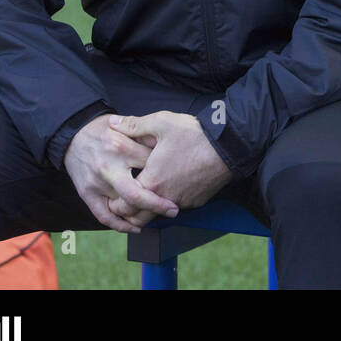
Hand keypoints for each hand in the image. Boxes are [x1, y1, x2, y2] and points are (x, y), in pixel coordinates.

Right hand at [64, 114, 179, 233]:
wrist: (72, 135)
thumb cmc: (105, 129)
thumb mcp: (127, 125)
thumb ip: (146, 135)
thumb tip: (169, 145)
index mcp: (121, 146)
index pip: (151, 164)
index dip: (167, 171)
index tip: (180, 177)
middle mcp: (108, 167)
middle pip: (136, 192)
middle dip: (157, 204)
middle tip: (174, 209)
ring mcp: (97, 183)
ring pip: (121, 207)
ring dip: (142, 214)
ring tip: (159, 216)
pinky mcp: (87, 193)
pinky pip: (104, 216)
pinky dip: (120, 226)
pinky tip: (136, 227)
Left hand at [110, 111, 232, 211]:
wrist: (229, 146)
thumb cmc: (195, 134)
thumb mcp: (162, 122)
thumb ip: (134, 125)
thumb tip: (113, 123)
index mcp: (151, 180)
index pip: (123, 204)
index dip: (113, 203)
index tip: (111, 197)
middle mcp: (165, 197)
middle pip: (138, 218)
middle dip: (128, 213)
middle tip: (123, 203)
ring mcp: (182, 201)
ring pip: (158, 216)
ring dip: (148, 210)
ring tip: (144, 198)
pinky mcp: (196, 201)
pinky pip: (177, 207)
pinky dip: (169, 202)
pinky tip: (170, 188)